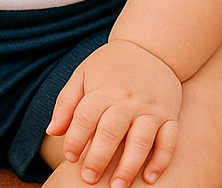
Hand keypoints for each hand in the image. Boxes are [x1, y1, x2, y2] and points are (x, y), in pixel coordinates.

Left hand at [47, 40, 181, 187]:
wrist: (151, 47)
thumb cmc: (110, 66)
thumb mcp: (83, 74)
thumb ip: (67, 102)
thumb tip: (52, 132)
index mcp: (104, 90)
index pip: (85, 117)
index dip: (76, 139)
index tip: (70, 157)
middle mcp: (128, 100)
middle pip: (111, 132)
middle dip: (98, 158)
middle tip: (88, 178)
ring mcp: (151, 108)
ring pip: (141, 140)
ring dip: (129, 166)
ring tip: (116, 186)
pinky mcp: (170, 115)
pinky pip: (169, 141)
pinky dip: (161, 160)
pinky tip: (149, 178)